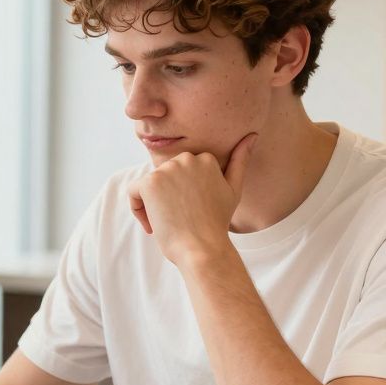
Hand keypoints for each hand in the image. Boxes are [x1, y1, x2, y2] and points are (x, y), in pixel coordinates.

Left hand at [127, 133, 255, 267]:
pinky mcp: (150, 183)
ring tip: (168, 224)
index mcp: (205, 158)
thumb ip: (240, 161)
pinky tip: (152, 225)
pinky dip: (137, 209)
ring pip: (149, 185)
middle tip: (179, 220)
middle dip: (166, 197)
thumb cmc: (216, 224)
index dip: (181, 194)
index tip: (189, 212)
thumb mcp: (233, 190)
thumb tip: (252, 135)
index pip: (180, 173)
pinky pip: (133, 191)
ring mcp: (167, 170)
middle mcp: (186, 159)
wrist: (203, 249)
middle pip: (164, 177)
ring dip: (152, 204)